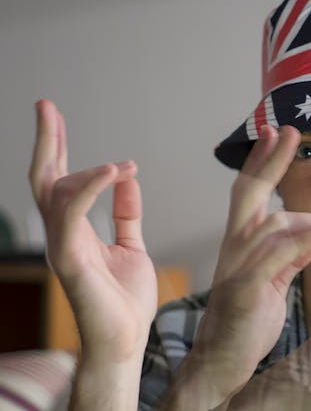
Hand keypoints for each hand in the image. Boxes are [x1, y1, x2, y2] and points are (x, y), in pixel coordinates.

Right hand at [29, 100, 156, 361]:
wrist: (126, 340)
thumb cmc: (125, 298)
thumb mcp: (131, 244)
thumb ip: (126, 214)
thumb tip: (128, 177)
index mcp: (74, 230)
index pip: (59, 180)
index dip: (56, 147)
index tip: (53, 115)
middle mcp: (62, 235)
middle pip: (44, 178)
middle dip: (46, 140)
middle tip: (45, 105)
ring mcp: (62, 247)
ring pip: (54, 193)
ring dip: (84, 169)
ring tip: (121, 165)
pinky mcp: (71, 261)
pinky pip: (73, 216)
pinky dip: (91, 189)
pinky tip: (113, 171)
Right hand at [167, 125, 310, 407]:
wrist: (224, 360)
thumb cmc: (249, 320)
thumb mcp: (275, 281)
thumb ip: (293, 254)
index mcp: (240, 244)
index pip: (249, 192)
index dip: (261, 162)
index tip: (275, 134)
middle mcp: (234, 248)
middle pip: (247, 192)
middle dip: (267, 160)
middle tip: (286, 130)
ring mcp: (237, 267)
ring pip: (273, 224)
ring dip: (310, 217)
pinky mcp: (246, 289)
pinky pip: (278, 255)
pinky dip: (306, 240)